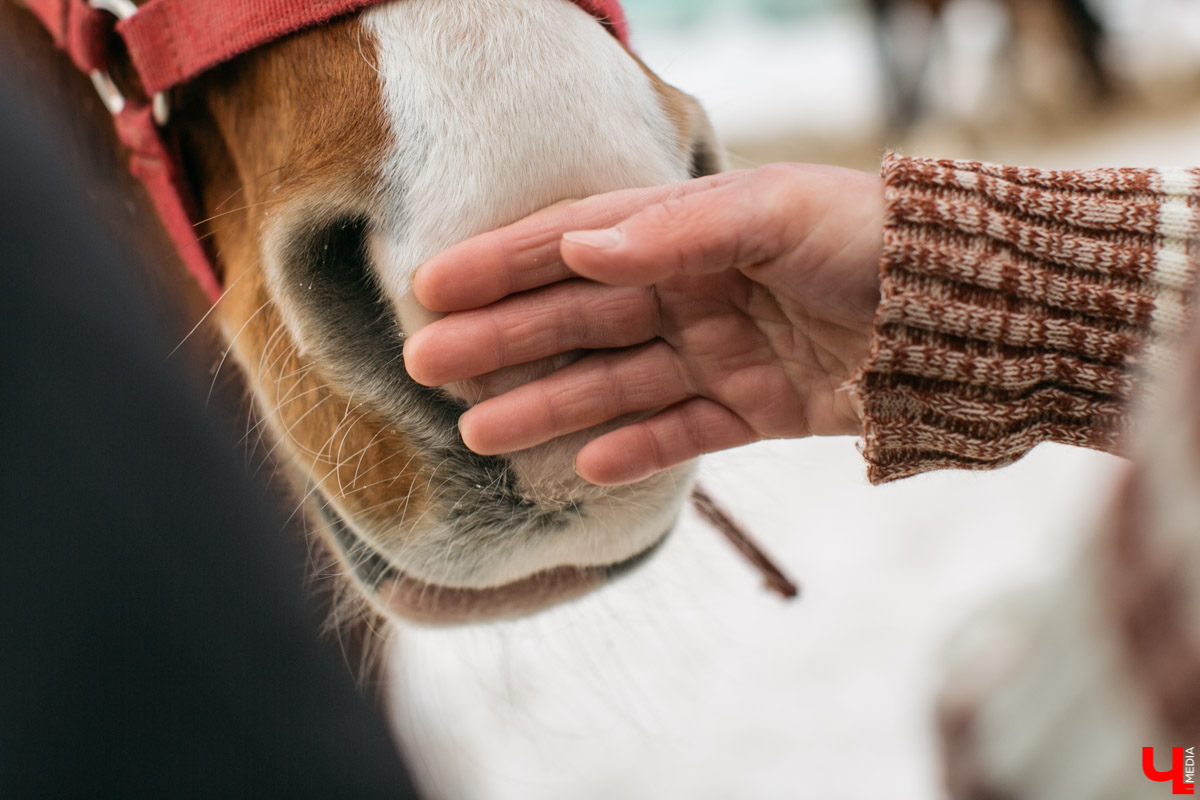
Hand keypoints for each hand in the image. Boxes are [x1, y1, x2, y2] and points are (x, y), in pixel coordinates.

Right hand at [404, 163, 883, 484]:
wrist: (964, 310)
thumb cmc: (871, 238)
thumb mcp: (775, 213)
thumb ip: (677, 232)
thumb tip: (581, 250)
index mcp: (689, 232)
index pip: (575, 245)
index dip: (502, 263)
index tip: (432, 284)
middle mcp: (692, 291)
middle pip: (579, 319)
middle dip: (504, 339)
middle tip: (428, 364)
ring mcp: (719, 353)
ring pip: (616, 383)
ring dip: (550, 405)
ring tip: (480, 431)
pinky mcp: (753, 410)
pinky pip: (680, 432)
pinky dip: (635, 449)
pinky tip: (586, 465)